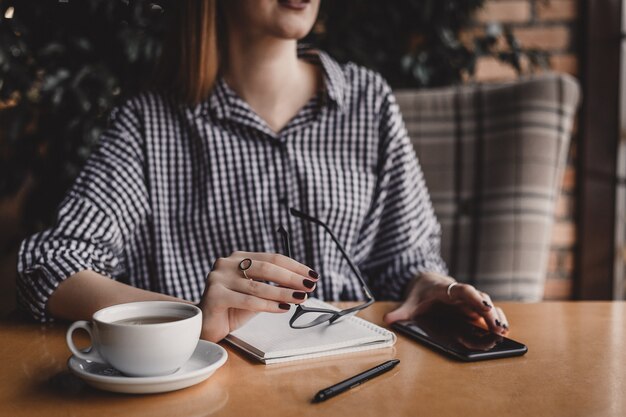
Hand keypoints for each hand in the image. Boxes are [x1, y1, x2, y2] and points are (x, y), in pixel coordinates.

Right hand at [198, 251, 318, 341]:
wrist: (204, 325)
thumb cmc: (231, 308)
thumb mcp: (256, 294)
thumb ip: (273, 286)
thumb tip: (301, 285)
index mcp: (238, 258)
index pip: (271, 258)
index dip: (294, 266)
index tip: (311, 275)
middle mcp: (226, 263)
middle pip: (266, 268)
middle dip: (292, 277)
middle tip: (310, 285)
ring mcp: (218, 278)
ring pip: (258, 286)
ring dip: (283, 292)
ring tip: (300, 298)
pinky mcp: (215, 295)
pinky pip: (248, 300)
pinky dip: (269, 305)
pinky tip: (283, 308)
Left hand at [383, 272, 509, 335]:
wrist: (426, 282)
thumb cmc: (420, 292)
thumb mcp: (409, 302)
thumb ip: (400, 312)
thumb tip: (387, 319)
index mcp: (445, 289)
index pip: (462, 290)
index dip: (474, 297)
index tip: (484, 306)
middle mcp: (461, 293)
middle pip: (479, 299)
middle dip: (489, 312)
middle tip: (497, 327)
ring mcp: (468, 300)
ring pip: (486, 304)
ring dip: (496, 317)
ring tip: (503, 331)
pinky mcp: (472, 308)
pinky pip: (487, 312)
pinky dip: (495, 319)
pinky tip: (503, 330)